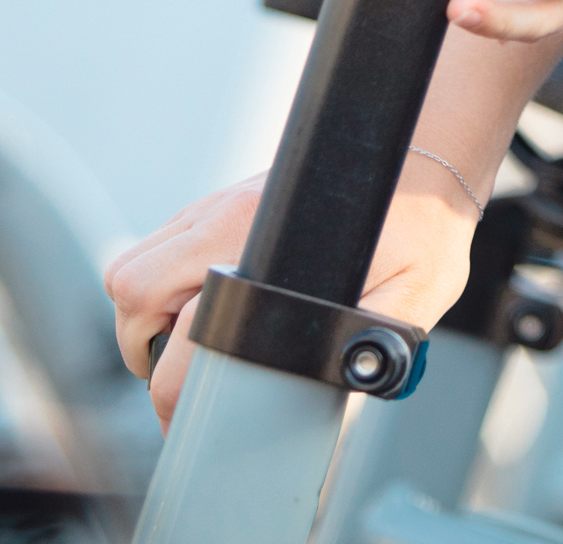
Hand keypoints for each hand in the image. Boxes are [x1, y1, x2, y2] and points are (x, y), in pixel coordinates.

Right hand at [103, 164, 475, 424]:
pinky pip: (164, 244)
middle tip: (177, 380)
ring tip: (185, 349)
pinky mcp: (226, 199)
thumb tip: (341, 383)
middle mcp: (228, 214)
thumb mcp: (415, 292)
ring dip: (146, 312)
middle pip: (132, 284)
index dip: (173, 382)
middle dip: (140, 344)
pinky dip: (165, 282)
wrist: (431, 151)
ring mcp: (220, 202)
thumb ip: (377, 340)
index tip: (186, 411)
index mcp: (261, 238)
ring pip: (138, 261)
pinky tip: (204, 306)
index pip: (184, 320)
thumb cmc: (425, 221)